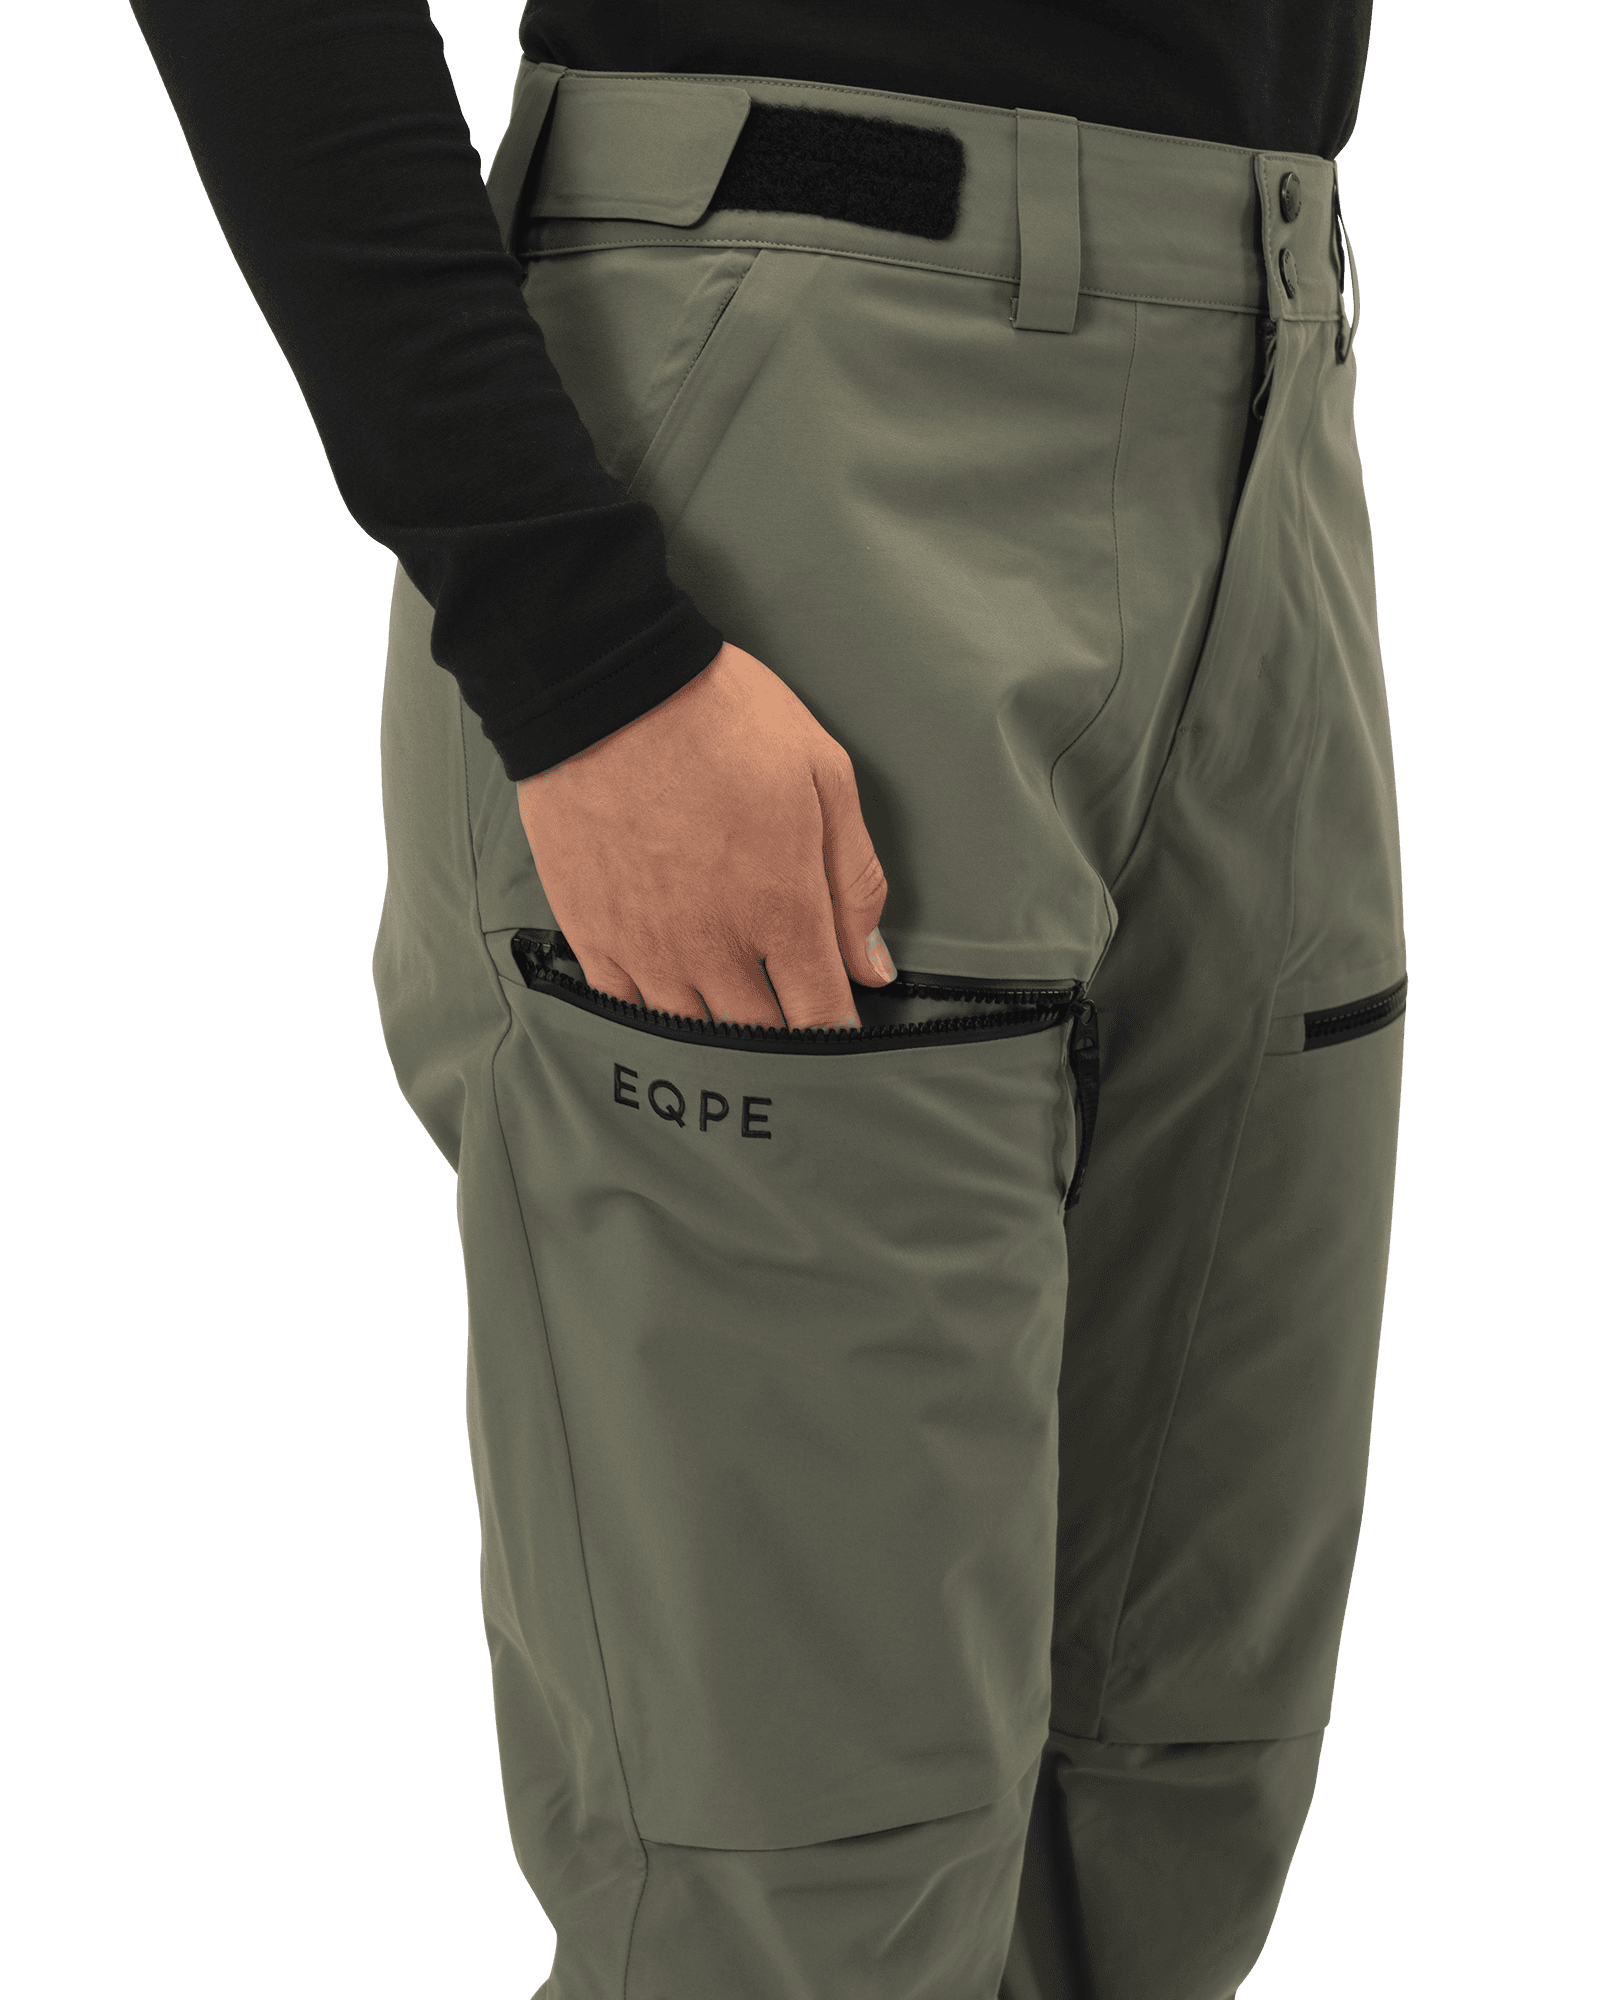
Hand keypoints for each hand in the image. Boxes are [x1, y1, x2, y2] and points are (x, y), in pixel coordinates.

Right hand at [516, 643, 894, 1028]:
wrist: (608, 685)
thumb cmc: (724, 718)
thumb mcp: (824, 778)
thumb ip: (854, 882)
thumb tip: (873, 966)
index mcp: (782, 910)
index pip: (822, 1017)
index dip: (840, 1035)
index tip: (844, 1027)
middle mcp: (713, 945)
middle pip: (760, 1038)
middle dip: (785, 1039)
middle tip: (791, 1016)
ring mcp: (646, 947)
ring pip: (692, 1036)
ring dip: (720, 1034)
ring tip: (732, 1007)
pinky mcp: (592, 934)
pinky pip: (625, 1010)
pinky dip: (654, 1014)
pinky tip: (670, 994)